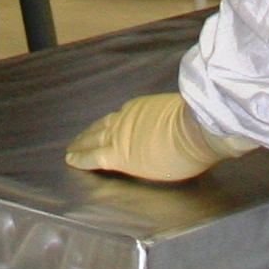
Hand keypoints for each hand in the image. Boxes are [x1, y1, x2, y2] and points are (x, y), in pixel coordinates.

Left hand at [64, 92, 242, 184]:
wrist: (196, 128)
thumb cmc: (197, 126)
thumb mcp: (181, 117)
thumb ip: (172, 122)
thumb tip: (182, 126)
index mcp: (143, 109)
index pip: (122, 117)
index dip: (112, 124)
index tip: (107, 127)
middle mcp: (128, 119)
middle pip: (103, 126)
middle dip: (91, 132)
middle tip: (80, 137)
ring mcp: (121, 135)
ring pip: (94, 138)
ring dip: (83, 142)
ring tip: (73, 147)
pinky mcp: (118, 154)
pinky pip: (93, 156)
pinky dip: (80, 157)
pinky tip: (71, 159)